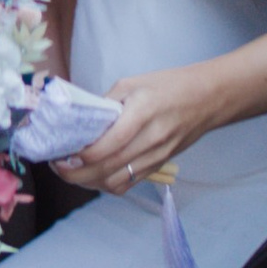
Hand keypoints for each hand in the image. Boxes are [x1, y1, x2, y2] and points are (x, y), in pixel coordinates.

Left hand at [55, 66, 221, 198]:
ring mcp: (156, 157)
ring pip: (116, 182)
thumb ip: (107, 102)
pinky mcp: (158, 165)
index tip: (62, 151)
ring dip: (89, 182)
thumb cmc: (169, 86)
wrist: (208, 99)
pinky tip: (94, 175)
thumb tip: (81, 120)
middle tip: (58, 165)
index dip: (81, 154)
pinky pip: (128, 184)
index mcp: (142, 114)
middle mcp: (150, 140)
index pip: (108, 145)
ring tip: (72, 171)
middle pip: (107, 169)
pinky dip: (106, 184)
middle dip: (76, 173)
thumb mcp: (134, 83)